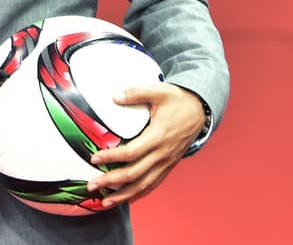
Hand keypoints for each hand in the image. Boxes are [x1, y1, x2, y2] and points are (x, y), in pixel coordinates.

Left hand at [84, 83, 206, 207]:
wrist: (200, 111)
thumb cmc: (179, 101)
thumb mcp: (159, 91)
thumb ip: (136, 93)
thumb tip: (114, 97)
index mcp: (158, 136)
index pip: (131, 153)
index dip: (112, 157)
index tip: (94, 158)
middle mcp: (162, 154)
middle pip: (134, 174)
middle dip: (111, 182)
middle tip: (92, 185)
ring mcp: (166, 163)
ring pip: (143, 185)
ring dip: (123, 195)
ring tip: (105, 202)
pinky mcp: (168, 166)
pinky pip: (153, 184)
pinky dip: (138, 194)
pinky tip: (125, 199)